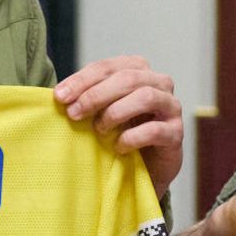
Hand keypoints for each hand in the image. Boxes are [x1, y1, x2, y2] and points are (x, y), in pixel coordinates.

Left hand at [59, 55, 183, 195]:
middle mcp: (159, 83)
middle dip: (96, 95)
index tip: (60, 97)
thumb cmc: (120, 133)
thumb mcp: (100, 111)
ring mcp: (171, 107)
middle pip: (127, 78)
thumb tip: (59, 95)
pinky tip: (118, 147)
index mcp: (138, 70)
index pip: (108, 67)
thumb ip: (86, 98)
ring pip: (145, 97)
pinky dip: (132, 137)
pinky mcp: (176, 133)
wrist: (145, 168)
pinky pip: (155, 130)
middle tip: (74, 113)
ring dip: (115, 112)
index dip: (82, 79)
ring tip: (99, 129)